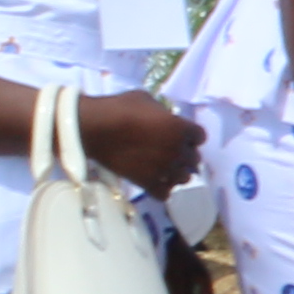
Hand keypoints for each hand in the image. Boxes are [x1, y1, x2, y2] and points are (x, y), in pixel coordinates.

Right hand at [79, 91, 202, 197]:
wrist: (93, 128)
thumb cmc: (119, 108)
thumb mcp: (147, 100)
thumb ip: (163, 112)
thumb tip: (166, 118)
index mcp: (180, 128)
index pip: (200, 137)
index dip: (192, 136)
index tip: (183, 136)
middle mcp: (177, 150)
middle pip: (194, 159)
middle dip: (185, 155)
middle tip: (172, 152)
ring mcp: (164, 169)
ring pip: (184, 178)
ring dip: (176, 173)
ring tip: (166, 169)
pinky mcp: (147, 183)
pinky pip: (165, 193)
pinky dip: (163, 189)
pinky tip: (156, 182)